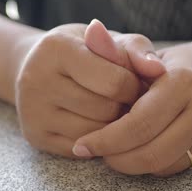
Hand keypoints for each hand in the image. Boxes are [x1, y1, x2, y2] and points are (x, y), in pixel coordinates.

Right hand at [15, 21, 164, 157]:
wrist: (39, 67)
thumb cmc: (86, 52)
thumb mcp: (111, 41)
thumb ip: (137, 51)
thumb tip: (159, 70)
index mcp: (57, 47)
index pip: (115, 82)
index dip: (134, 86)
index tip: (135, 83)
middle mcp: (36, 78)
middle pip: (105, 110)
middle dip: (124, 107)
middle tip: (125, 99)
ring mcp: (32, 110)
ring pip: (95, 134)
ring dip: (113, 125)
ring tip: (113, 109)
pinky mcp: (35, 135)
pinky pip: (82, 149)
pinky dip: (98, 140)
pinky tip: (97, 123)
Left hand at [74, 40, 191, 175]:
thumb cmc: (175, 64)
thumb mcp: (147, 53)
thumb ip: (117, 49)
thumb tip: (91, 30)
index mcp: (183, 80)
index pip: (138, 124)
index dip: (106, 140)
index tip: (82, 145)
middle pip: (152, 152)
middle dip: (117, 159)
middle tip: (96, 154)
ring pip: (165, 166)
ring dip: (133, 165)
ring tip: (115, 153)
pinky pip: (179, 167)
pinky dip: (154, 164)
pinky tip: (141, 151)